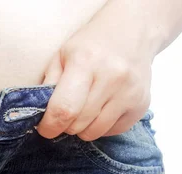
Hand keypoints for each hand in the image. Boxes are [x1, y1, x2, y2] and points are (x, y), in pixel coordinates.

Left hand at [38, 15, 156, 140]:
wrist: (133, 32)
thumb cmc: (90, 46)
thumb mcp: (62, 56)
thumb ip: (48, 84)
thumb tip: (39, 115)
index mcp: (86, 62)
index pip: (64, 109)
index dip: (50, 125)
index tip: (45, 128)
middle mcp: (112, 78)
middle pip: (78, 124)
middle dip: (65, 125)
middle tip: (66, 112)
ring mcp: (130, 93)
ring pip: (95, 132)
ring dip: (83, 128)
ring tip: (84, 109)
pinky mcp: (142, 105)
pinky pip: (112, 131)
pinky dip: (102, 126)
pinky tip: (102, 108)